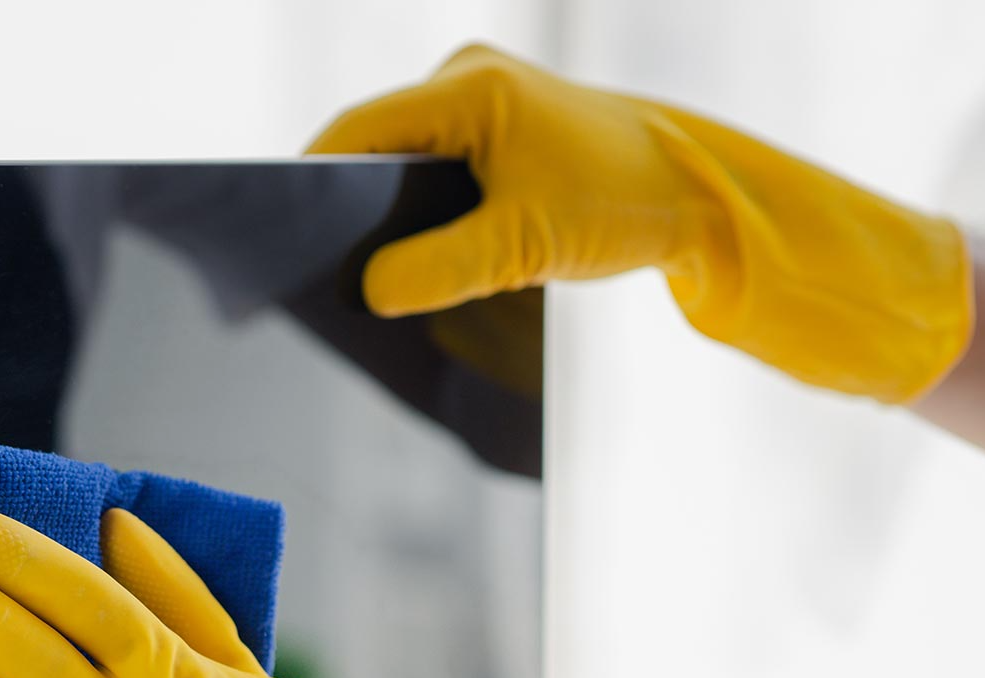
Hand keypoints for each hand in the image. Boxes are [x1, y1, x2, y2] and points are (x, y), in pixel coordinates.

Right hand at [310, 43, 971, 402]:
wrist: (699, 194)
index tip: (285, 237)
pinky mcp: (499, 133)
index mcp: (468, 87)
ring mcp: (483, 103)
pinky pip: (436, 170)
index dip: (312, 184)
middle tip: (330, 265)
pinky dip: (426, 210)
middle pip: (374, 145)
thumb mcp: (523, 246)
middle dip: (353, 205)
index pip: (354, 131)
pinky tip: (426, 251)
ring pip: (405, 161)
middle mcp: (468, 80)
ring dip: (393, 211)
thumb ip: (439, 270)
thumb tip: (368, 290)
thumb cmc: (622, 203)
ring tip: (380, 264)